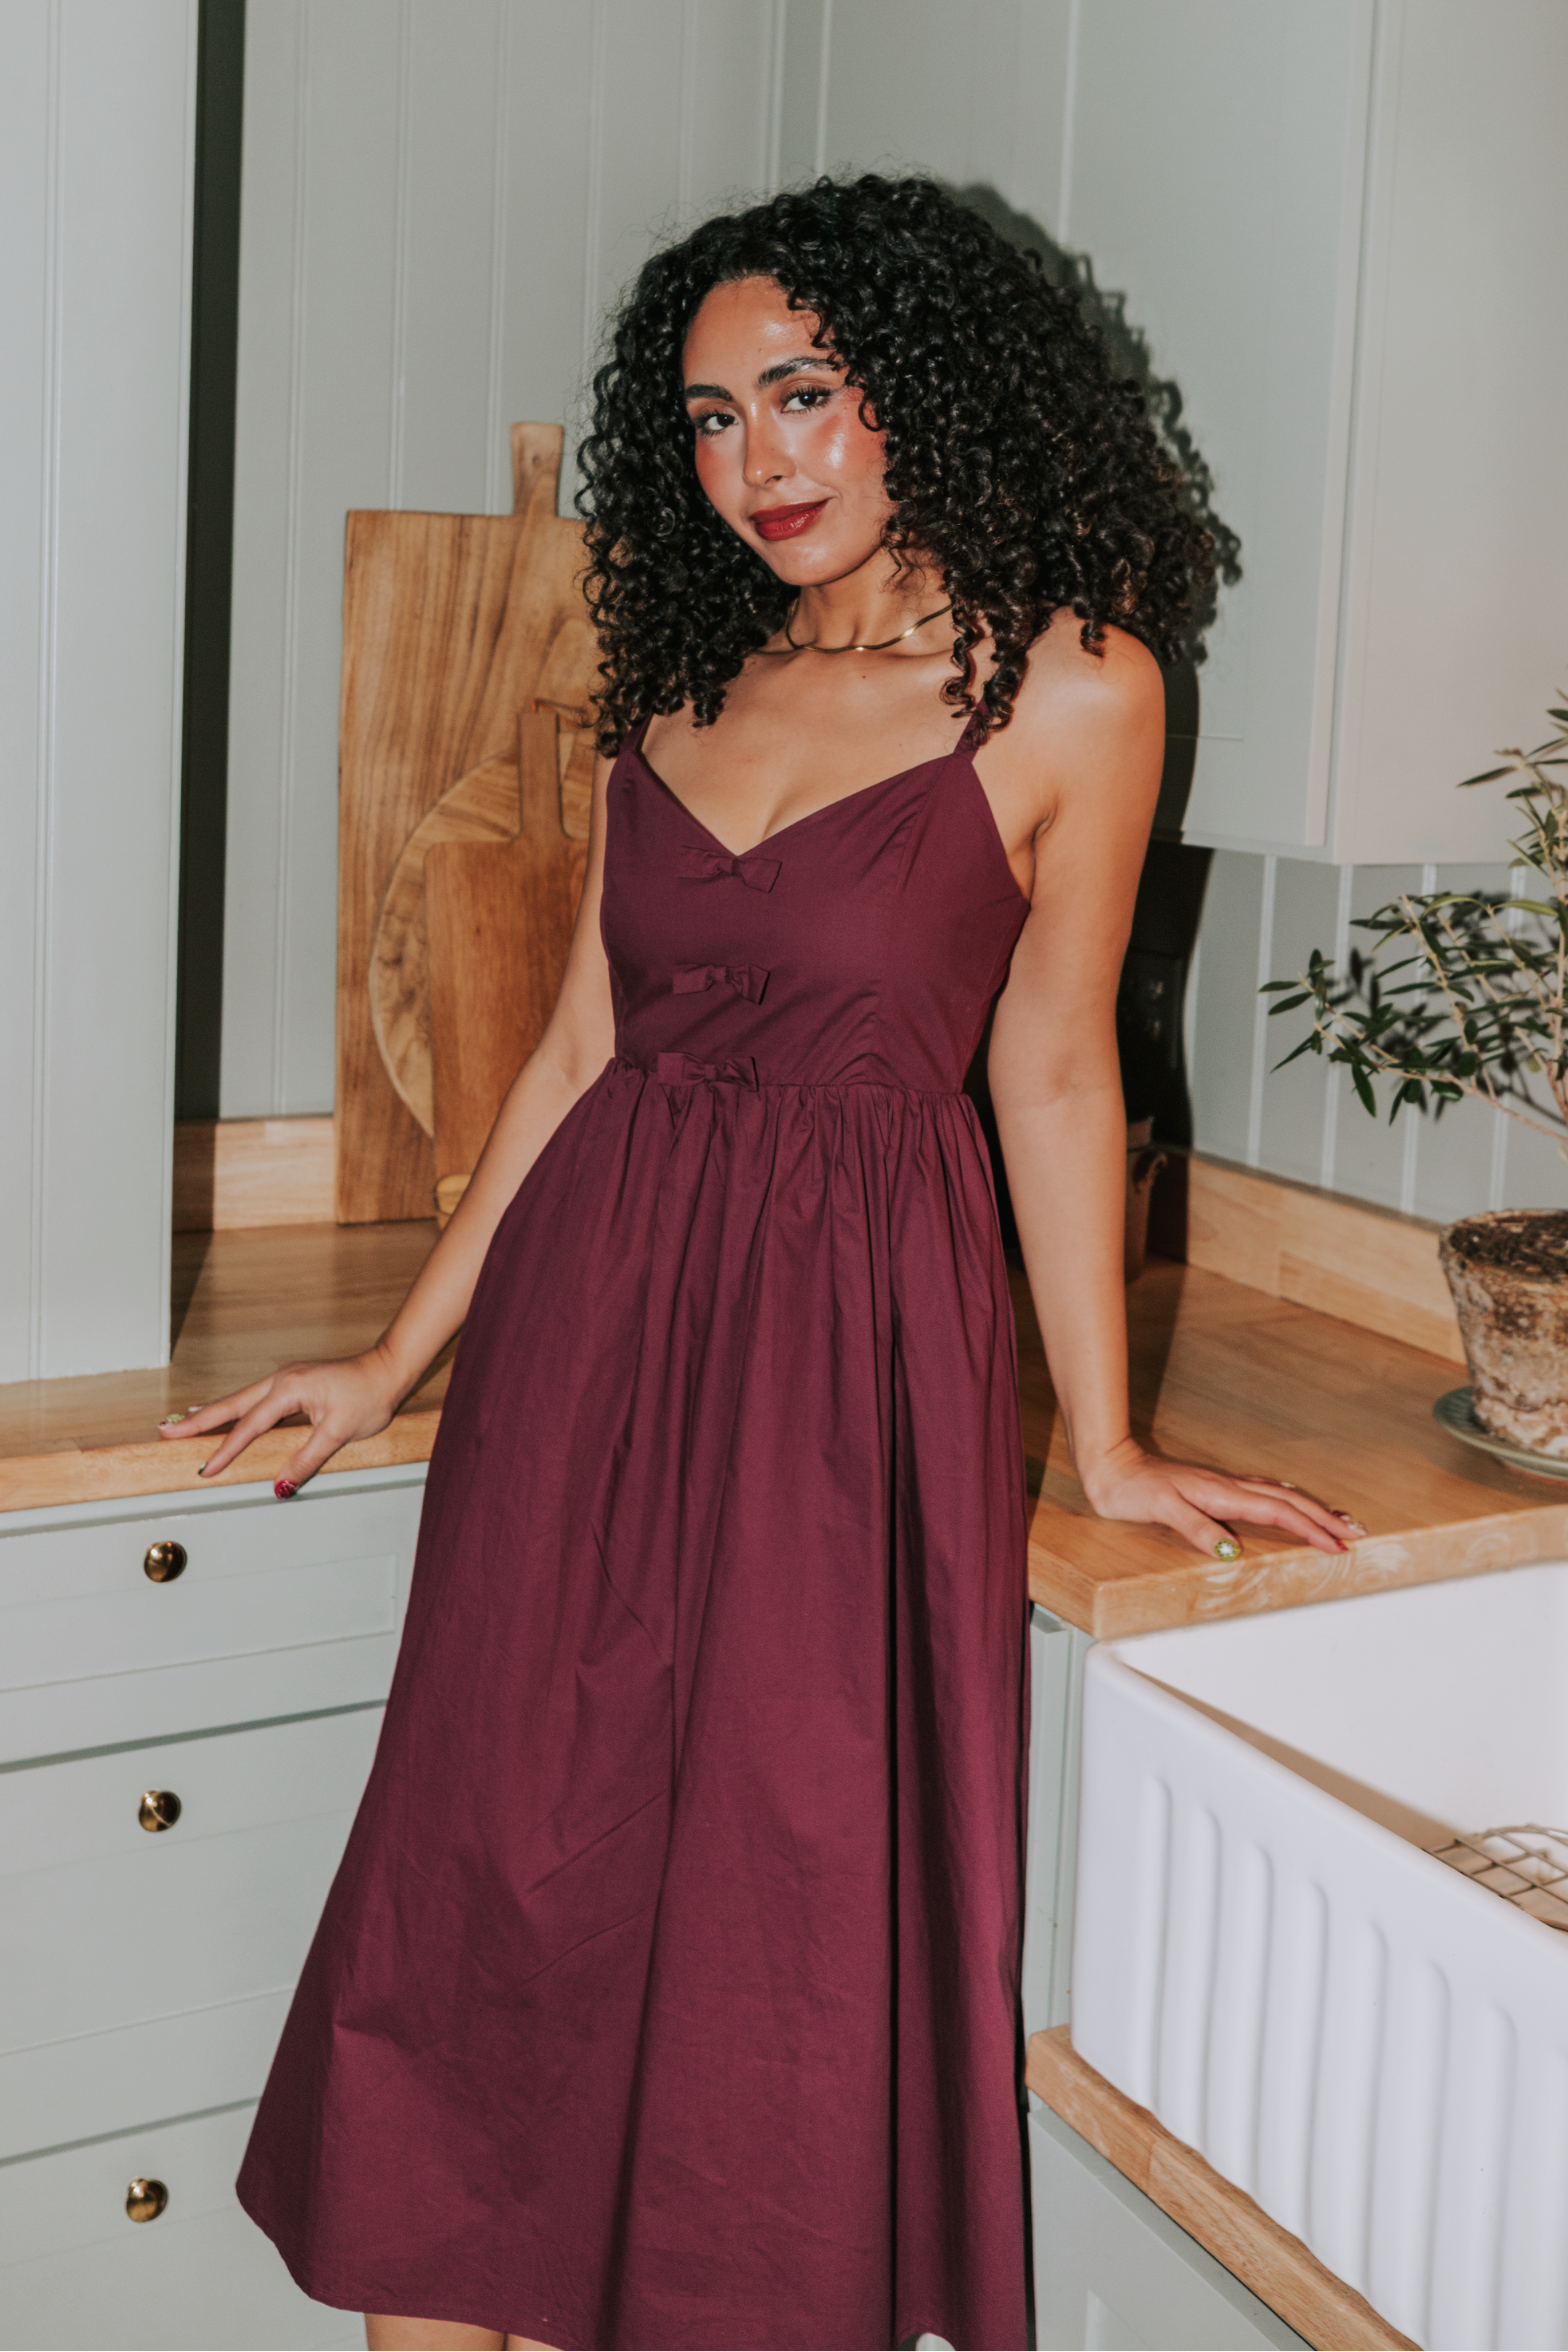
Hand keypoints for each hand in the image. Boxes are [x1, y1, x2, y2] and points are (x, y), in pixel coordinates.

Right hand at [155, 1345, 406, 1493]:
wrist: (389, 1369)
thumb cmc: (369, 1395)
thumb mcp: (340, 1433)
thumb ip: (307, 1459)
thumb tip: (282, 1484)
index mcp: (289, 1389)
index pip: (249, 1426)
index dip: (225, 1450)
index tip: (204, 1469)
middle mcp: (281, 1379)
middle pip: (231, 1405)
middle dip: (197, 1420)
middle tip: (164, 1431)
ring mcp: (285, 1378)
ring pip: (239, 1399)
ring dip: (211, 1412)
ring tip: (180, 1422)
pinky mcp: (292, 1382)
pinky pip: (254, 1398)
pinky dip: (233, 1407)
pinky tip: (221, 1411)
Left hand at [1079, 1436, 1363, 1560]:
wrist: (1110, 1467)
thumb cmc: (1131, 1490)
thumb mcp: (1161, 1511)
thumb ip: (1197, 1528)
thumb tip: (1231, 1552)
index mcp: (1221, 1494)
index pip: (1277, 1514)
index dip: (1309, 1529)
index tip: (1337, 1545)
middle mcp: (1228, 1487)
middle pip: (1288, 1501)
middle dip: (1324, 1517)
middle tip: (1356, 1533)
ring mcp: (1223, 1485)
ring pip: (1279, 1494)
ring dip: (1311, 1507)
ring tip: (1338, 1519)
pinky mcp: (1215, 1487)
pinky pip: (1263, 1492)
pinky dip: (1287, 1500)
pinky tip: (1290, 1502)